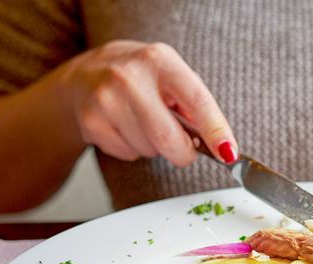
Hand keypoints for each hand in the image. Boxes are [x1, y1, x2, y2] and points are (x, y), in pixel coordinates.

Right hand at [56, 40, 236, 165]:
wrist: (84, 75)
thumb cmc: (139, 78)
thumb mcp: (170, 76)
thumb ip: (195, 105)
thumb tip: (220, 143)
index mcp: (159, 60)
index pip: (196, 99)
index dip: (215, 130)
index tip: (229, 152)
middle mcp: (130, 77)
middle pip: (168, 138)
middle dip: (184, 153)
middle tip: (185, 150)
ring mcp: (106, 99)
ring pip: (149, 150)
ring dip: (155, 147)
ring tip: (143, 123)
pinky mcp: (90, 122)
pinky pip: (129, 154)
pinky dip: (134, 149)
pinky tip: (124, 127)